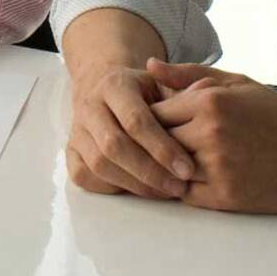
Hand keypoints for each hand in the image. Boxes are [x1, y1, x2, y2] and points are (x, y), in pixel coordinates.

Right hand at [66, 63, 196, 199]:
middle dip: (149, 171)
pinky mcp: (71, 152)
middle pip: (114, 145)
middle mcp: (89, 105)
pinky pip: (86, 176)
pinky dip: (113, 188)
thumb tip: (205, 91)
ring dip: (134, 183)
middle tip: (178, 187)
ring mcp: (76, 129)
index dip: (162, 147)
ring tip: (165, 192)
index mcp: (114, 84)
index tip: (187, 168)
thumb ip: (183, 90)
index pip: (136, 120)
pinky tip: (140, 190)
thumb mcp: (163, 83)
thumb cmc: (144, 92)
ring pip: (99, 164)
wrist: (105, 89)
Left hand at [148, 59, 276, 213]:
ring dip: (170, 166)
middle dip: (157, 143)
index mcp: (210, 101)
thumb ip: (189, 74)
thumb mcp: (237, 83)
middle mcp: (209, 133)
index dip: (152, 118)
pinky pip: (186, 194)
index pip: (155, 112)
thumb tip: (149, 65)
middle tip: (162, 143)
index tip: (157, 122)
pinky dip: (185, 187)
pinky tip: (197, 177)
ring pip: (169, 169)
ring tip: (177, 160)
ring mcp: (217, 167)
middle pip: (158, 141)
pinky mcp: (226, 197)